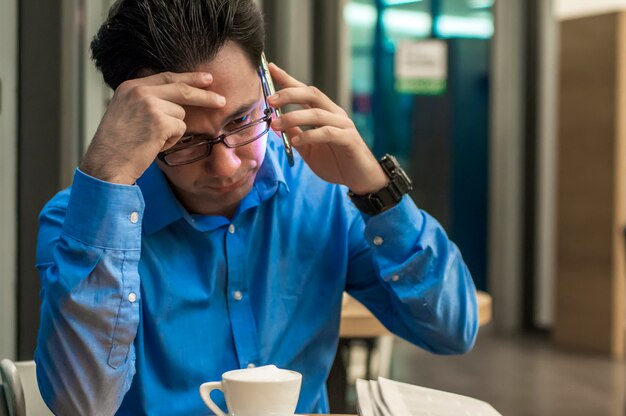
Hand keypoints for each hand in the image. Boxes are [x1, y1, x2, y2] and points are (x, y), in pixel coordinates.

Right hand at [80, 72, 225, 184]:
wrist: (106, 163)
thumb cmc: (117, 145)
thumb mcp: (126, 112)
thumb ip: (146, 101)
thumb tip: (177, 101)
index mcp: (130, 86)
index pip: (167, 77)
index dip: (189, 78)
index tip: (206, 79)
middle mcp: (139, 91)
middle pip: (182, 88)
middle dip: (205, 95)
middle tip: (222, 100)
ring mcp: (149, 104)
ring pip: (181, 114)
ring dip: (173, 130)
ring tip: (151, 140)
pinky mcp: (159, 121)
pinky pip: (180, 129)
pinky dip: (172, 141)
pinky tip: (154, 145)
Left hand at [267, 63, 386, 193]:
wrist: (361, 179)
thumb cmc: (336, 163)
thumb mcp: (308, 149)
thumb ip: (295, 134)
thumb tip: (276, 122)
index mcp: (325, 113)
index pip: (305, 91)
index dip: (288, 79)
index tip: (271, 68)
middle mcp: (335, 114)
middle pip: (312, 94)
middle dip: (289, 94)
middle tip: (270, 101)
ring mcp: (343, 125)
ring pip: (317, 113)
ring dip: (293, 117)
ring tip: (275, 125)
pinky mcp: (349, 139)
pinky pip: (327, 133)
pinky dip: (309, 135)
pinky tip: (296, 141)